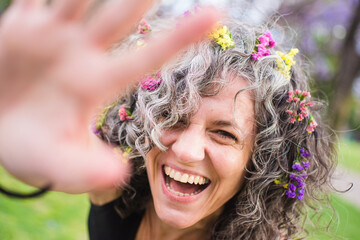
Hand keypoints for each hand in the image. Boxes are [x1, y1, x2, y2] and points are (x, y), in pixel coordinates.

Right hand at [0, 0, 218, 192]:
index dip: (179, 38)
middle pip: (118, 17)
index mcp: (96, 85)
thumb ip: (86, 172)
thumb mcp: (57, 167)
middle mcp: (81, 55)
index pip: (144, 59)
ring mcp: (52, 36)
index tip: (215, 16)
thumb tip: (121, 174)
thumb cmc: (30, 151)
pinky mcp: (22, 26)